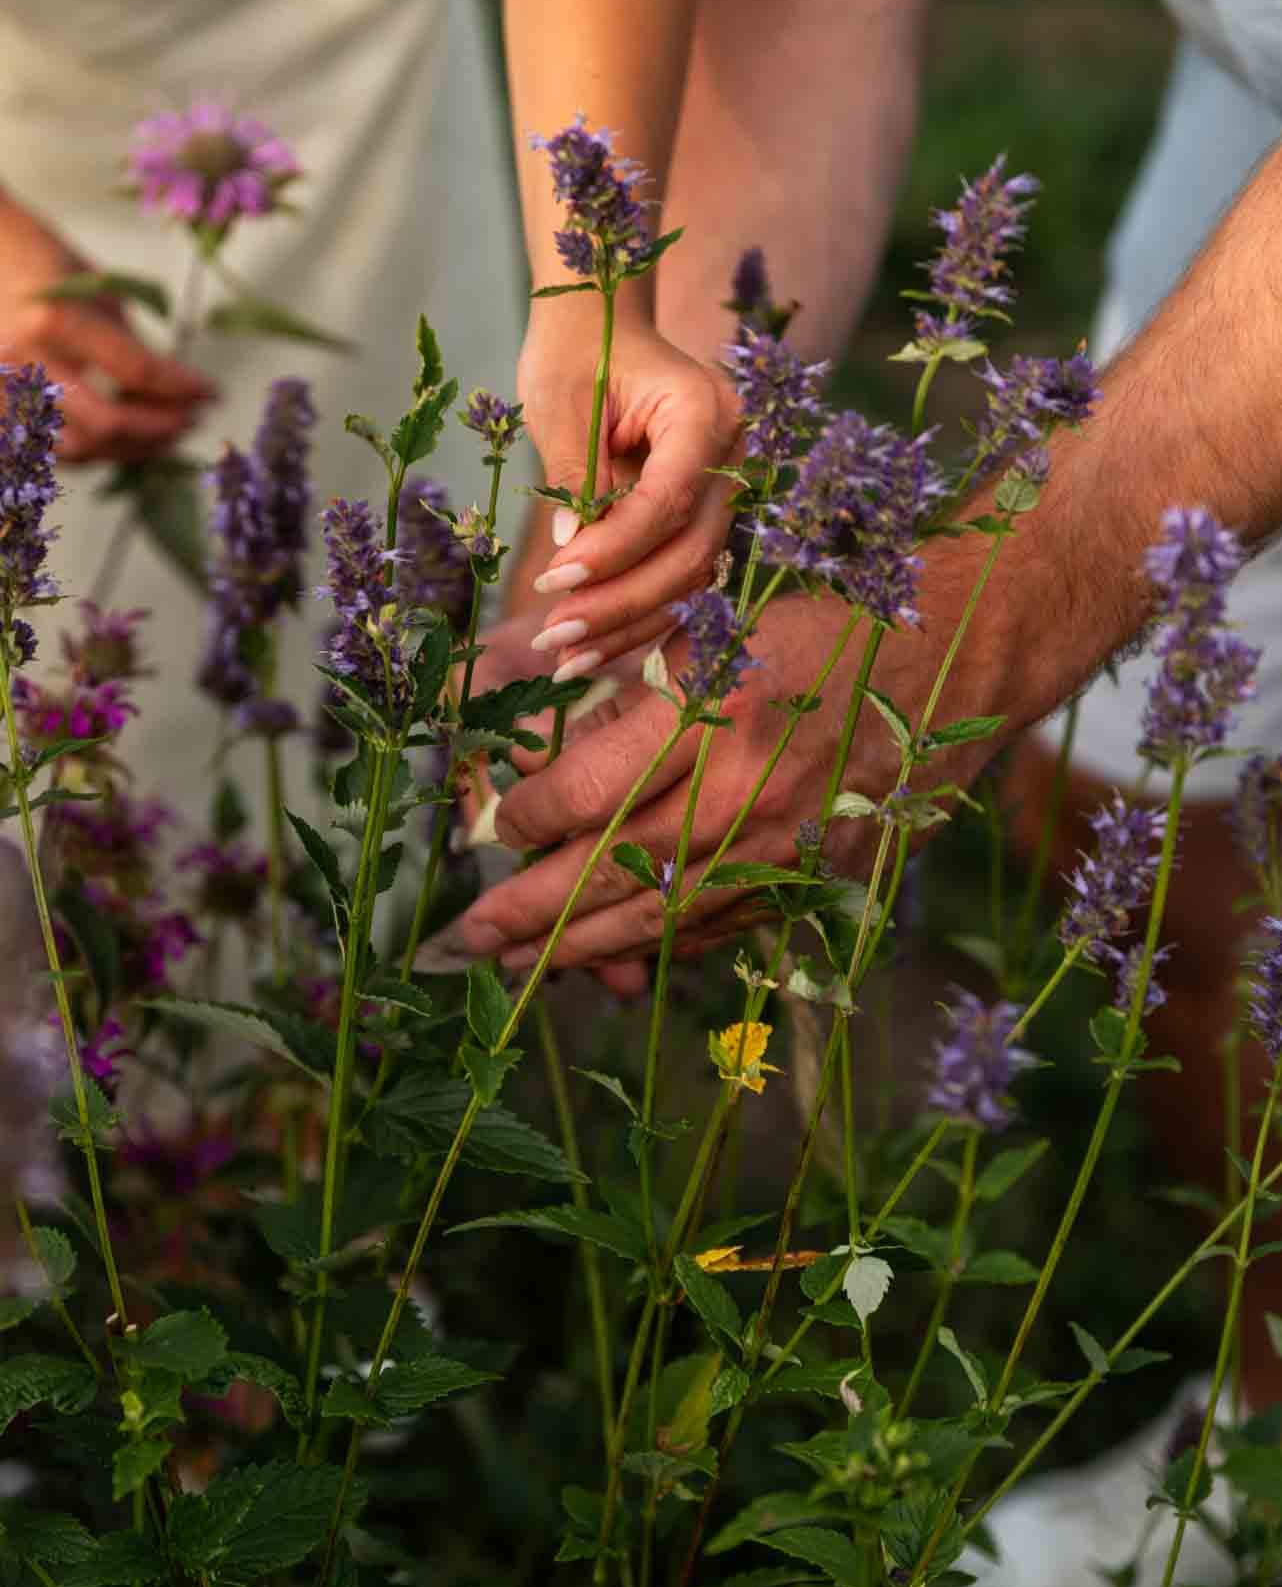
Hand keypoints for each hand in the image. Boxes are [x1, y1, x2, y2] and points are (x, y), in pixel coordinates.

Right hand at [0, 191, 215, 461]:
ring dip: (128, 449)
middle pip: (108, 423)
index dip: (183, 389)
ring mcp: (1, 390)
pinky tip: (120, 440)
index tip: (211, 394)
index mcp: (54, 321)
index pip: (137, 370)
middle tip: (191, 421)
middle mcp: (23, 362)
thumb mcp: (94, 289)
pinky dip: (90, 452)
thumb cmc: (40, 259)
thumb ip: (129, 344)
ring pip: (77, 449)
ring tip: (161, 435)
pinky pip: (48, 452)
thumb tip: (172, 390)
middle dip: (159, 428)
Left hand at [450, 562, 1020, 973]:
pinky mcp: (821, 879)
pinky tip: (616, 957)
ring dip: (581, 949)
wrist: (961, 655)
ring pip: (660, 918)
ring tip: (520, 965)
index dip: (524, 820)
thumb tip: (539, 748)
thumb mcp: (716, 625)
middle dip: (527, 912)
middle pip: (609, 872)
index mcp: (710, 710)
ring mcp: (787, 846)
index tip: (490, 829)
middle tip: (467, 938)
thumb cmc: (826, 620)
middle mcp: (745, 790)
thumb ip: (628, 689)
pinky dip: (661, 946)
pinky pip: (722, 927)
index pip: (584, 792)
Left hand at [518, 304, 741, 678]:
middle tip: (555, 634)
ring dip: (628, 623)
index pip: (669, 501)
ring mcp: (728, 489)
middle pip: (690, 552)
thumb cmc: (576, 352)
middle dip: (622, 602)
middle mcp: (733, 456)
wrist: (600, 328)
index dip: (615, 549)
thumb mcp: (562, 401)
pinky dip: (636, 615)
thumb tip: (573, 549)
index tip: (555, 578)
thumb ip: (574, 472)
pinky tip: (591, 651)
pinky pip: (679, 577)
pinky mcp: (707, 516)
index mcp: (705, 411)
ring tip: (565, 657)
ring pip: (690, 578)